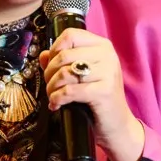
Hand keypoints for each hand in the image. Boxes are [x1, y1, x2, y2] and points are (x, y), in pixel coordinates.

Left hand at [40, 28, 144, 160]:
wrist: (117, 125)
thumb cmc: (97, 98)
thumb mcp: (80, 76)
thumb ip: (62, 62)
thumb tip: (43, 55)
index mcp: (102, 46)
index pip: (71, 34)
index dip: (55, 49)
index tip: (51, 65)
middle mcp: (107, 55)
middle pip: (64, 54)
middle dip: (49, 72)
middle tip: (49, 85)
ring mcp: (107, 72)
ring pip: (65, 73)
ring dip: (51, 87)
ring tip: (52, 96)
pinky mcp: (104, 91)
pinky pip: (69, 91)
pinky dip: (57, 99)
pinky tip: (56, 105)